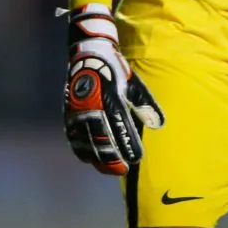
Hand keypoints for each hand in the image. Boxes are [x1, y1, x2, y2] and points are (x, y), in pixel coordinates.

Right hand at [60, 4, 164, 174]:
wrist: (89, 55)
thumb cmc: (116, 71)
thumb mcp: (133, 84)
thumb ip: (145, 105)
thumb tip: (158, 125)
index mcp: (111, 99)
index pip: (120, 128)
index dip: (127, 145)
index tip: (136, 159)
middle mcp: (92, 108)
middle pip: (101, 140)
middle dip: (112, 158)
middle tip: (123, 171)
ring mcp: (77, 112)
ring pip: (86, 141)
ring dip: (97, 157)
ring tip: (109, 169)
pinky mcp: (68, 113)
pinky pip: (73, 136)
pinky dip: (81, 149)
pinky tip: (88, 158)